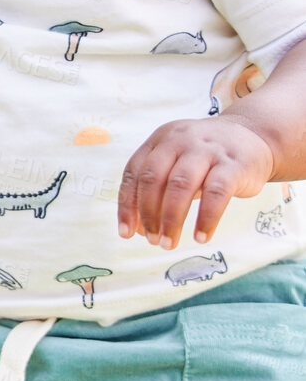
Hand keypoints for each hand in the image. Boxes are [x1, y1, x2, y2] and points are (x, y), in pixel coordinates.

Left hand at [118, 116, 274, 247]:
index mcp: (161, 139)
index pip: (134, 172)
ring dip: (171, 219)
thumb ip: (156, 190)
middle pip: (153, 179)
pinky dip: (206, 219)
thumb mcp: (177, 164)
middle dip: (148, 214)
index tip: (126, 233)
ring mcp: (207, 150)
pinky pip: (216, 194)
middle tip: (152, 240)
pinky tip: (201, 237)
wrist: (254, 137)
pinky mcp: (233, 164)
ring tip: (169, 243)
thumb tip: (137, 229)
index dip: (127, 205)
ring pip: (180, 186)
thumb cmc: (206, 158)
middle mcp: (180, 140)